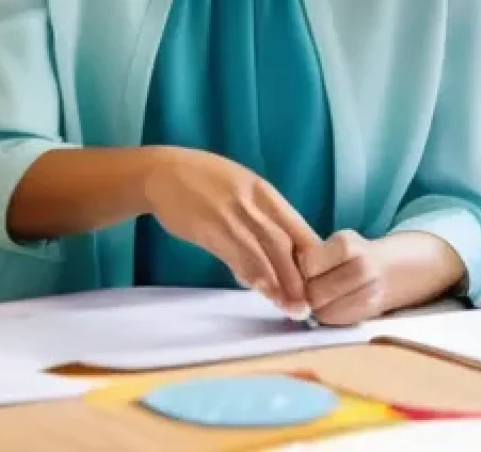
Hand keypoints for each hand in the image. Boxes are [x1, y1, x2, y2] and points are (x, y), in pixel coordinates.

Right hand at [144, 148, 317, 313]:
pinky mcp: (207, 229)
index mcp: (263, 191)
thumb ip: (261, 214)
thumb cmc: (204, 180)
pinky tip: (257, 289)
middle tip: (305, 305)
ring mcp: (229, 215)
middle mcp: (251, 202)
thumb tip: (279, 249)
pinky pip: (233, 256)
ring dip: (276, 284)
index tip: (318, 281)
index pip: (296, 227)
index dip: (310, 257)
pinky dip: (247, 275)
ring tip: (288, 307)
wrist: (162, 171)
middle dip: (297, 278)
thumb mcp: (241, 186)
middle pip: (282, 244)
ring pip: (260, 254)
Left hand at [298, 230, 387, 326]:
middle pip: (315, 292)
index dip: (300, 269)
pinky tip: (329, 305)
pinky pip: (336, 322)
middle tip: (306, 287)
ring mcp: (369, 293)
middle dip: (305, 292)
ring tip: (317, 296)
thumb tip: (281, 276)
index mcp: (346, 244)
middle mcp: (362, 268)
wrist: (386, 270)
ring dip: (315, 307)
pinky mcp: (369, 313)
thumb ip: (308, 256)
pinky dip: (326, 316)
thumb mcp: (330, 244)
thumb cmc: (346, 255)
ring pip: (324, 311)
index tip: (301, 268)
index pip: (308, 264)